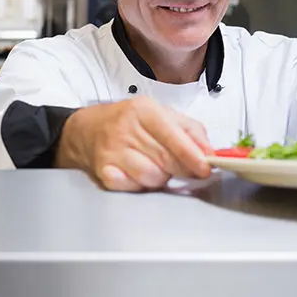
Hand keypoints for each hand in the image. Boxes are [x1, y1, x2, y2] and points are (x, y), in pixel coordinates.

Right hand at [55, 96, 212, 191]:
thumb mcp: (160, 114)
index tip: (205, 168)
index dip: (192, 155)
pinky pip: (132, 186)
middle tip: (181, 167)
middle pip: (166, 159)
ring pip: (151, 176)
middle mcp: (125, 128)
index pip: (173, 136)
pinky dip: (139, 185)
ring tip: (153, 166)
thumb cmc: (128, 122)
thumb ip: (190, 130)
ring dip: (159, 177)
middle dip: (180, 168)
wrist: (85, 130)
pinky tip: (136, 174)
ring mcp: (111, 150)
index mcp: (143, 110)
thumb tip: (211, 152)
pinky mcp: (102, 169)